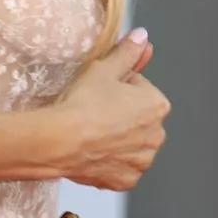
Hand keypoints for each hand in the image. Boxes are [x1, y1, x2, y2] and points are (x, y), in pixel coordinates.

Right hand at [46, 28, 169, 190]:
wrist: (60, 141)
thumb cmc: (82, 104)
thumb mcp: (105, 68)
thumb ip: (128, 52)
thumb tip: (143, 37)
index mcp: (158, 106)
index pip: (139, 89)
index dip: (117, 87)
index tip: (101, 92)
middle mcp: (156, 136)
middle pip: (137, 118)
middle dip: (121, 114)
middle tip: (94, 111)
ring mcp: (141, 161)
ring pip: (129, 144)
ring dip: (116, 139)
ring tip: (91, 131)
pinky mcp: (125, 180)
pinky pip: (119, 168)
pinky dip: (108, 162)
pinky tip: (92, 151)